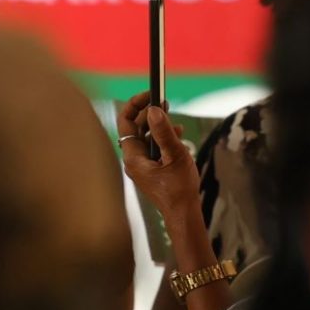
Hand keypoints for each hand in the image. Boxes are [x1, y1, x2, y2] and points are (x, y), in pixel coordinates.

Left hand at [116, 92, 200, 214]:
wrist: (183, 214)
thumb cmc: (179, 189)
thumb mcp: (175, 156)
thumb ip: (164, 133)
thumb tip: (154, 110)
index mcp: (133, 157)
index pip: (126, 122)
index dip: (136, 105)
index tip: (151, 95)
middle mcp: (133, 160)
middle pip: (135, 128)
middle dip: (148, 113)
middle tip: (164, 102)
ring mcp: (141, 166)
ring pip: (145, 138)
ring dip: (157, 126)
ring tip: (172, 117)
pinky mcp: (150, 170)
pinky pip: (152, 148)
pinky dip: (162, 139)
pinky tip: (176, 134)